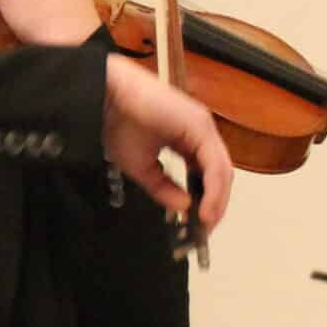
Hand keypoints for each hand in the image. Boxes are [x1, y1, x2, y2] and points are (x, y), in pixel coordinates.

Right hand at [102, 56, 232, 231]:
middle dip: (215, 204)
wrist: (104, 98)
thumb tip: (183, 208)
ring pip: (222, 171)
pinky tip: (205, 209)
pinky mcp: (200, 126)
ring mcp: (203, 126)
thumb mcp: (141, 168)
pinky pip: (215, 164)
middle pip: (219, 174)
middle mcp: (200, 131)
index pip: (207, 173)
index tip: (199, 224)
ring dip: (217, 201)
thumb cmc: (116, 123)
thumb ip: (163, 188)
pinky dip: (214, 190)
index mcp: (188, 138)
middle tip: (205, 229)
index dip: (207, 199)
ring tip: (206, 223)